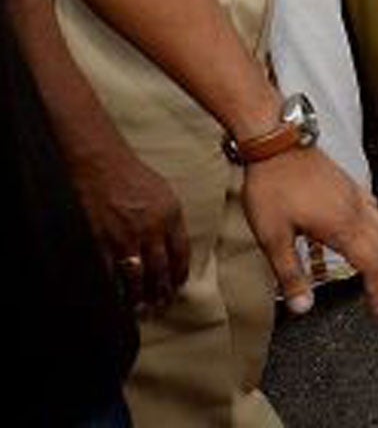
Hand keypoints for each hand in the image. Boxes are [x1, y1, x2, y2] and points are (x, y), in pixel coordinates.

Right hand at [73, 145, 189, 313]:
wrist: (101, 165)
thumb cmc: (132, 175)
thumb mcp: (164, 193)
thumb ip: (170, 219)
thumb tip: (172, 244)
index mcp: (170, 216)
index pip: (181, 253)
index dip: (179, 273)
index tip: (178, 286)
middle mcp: (151, 230)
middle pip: (160, 269)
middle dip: (162, 290)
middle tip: (162, 304)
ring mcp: (125, 238)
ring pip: (136, 276)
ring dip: (140, 295)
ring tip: (141, 308)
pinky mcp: (101, 242)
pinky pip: (109, 273)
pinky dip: (114, 289)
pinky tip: (116, 298)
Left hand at [242, 148, 377, 316]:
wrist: (276, 144)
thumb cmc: (273, 186)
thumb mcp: (273, 237)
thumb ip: (290, 274)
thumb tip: (303, 307)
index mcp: (341, 227)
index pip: (371, 265)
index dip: (377, 289)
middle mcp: (356, 212)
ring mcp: (355, 197)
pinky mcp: (348, 186)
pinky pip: (377, 211)